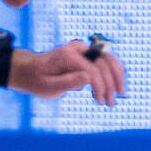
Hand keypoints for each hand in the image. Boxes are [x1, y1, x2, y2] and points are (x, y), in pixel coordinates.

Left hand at [6, 40, 125, 106]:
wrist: (30, 71)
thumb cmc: (37, 80)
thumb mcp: (48, 86)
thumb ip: (67, 82)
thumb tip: (89, 78)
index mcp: (66, 55)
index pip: (92, 69)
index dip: (100, 86)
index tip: (100, 101)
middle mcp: (77, 49)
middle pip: (104, 61)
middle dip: (111, 82)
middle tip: (112, 102)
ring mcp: (83, 50)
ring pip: (109, 58)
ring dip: (117, 76)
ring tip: (120, 93)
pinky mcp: (86, 55)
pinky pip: (106, 61)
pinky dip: (113, 73)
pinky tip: (115, 86)